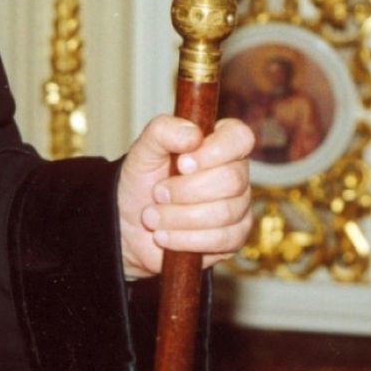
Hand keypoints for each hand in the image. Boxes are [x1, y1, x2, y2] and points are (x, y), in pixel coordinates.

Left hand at [117, 115, 253, 278]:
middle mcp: (235, 172)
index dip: (216, 151)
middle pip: (232, 180)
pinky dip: (185, 238)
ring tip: (152, 216)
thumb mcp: (144, 150)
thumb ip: (163, 131)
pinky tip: (164, 236)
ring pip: (225, 212)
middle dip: (186, 190)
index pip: (240, 136)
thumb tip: (194, 135)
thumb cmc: (143, 179)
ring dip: (179, 216)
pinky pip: (221, 239)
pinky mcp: (234, 237)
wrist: (131, 222)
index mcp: (218, 142)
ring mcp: (239, 206)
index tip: (182, 163)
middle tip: (157, 193)